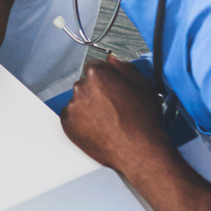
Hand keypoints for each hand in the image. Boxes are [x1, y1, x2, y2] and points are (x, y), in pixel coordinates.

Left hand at [60, 55, 166, 174]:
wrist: (137, 150)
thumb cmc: (142, 119)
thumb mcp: (142, 85)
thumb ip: (124, 67)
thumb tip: (112, 60)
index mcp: (98, 74)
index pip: (95, 66)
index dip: (106, 77)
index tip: (111, 86)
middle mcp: (81, 88)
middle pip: (86, 84)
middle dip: (96, 91)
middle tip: (112, 106)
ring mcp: (73, 107)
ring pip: (79, 101)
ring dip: (89, 106)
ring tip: (107, 119)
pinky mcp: (68, 125)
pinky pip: (72, 117)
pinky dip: (82, 120)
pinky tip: (99, 127)